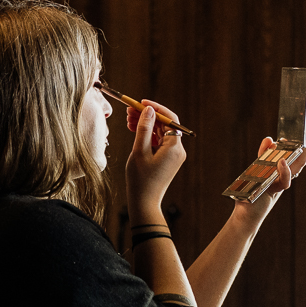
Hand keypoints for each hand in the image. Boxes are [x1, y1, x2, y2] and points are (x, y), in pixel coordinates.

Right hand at [124, 100, 186, 216]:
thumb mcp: (140, 151)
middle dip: (148, 116)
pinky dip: (148, 135)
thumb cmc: (140, 180)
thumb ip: (144, 128)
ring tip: (128, 119)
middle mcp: (177, 150)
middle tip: (130, 110)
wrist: (144, 203)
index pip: (169, 119)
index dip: (156, 108)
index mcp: (174, 148)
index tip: (141, 102)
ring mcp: (173, 156)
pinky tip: (133, 130)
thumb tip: (149, 110)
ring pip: (160, 133)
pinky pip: (159, 142)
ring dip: (146, 124)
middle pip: (164, 125)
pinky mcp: (167, 160)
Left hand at [235, 124, 305, 222]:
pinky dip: (284, 172)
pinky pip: (284, 182)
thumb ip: (263, 155)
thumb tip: (270, 138)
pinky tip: (282, 161)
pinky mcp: (274, 192)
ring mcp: (280, 185)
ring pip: (296, 170)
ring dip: (301, 154)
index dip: (304, 144)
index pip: (296, 156)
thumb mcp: (257, 170)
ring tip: (303, 140)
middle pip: (300, 161)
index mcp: (281, 172)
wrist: (244, 215)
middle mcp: (283, 178)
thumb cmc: (251, 194)